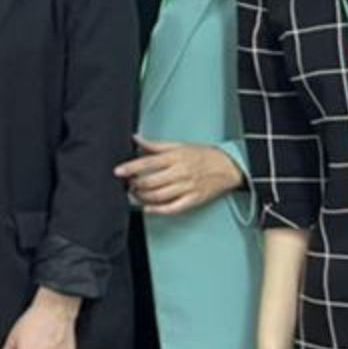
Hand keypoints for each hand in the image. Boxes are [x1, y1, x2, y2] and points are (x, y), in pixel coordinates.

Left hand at [117, 138, 245, 215]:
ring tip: (135, 194)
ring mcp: (187, 188)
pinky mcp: (193, 200)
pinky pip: (173, 208)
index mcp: (176, 158)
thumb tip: (136, 139)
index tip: (118, 171)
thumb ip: (155, 145)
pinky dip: (158, 210)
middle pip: (150, 182)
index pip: (148, 162)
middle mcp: (180, 173)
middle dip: (135, 184)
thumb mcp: (179, 146)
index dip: (131, 168)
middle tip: (127, 184)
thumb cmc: (204, 155)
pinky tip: (148, 208)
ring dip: (142, 197)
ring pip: (158, 196)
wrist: (229, 167)